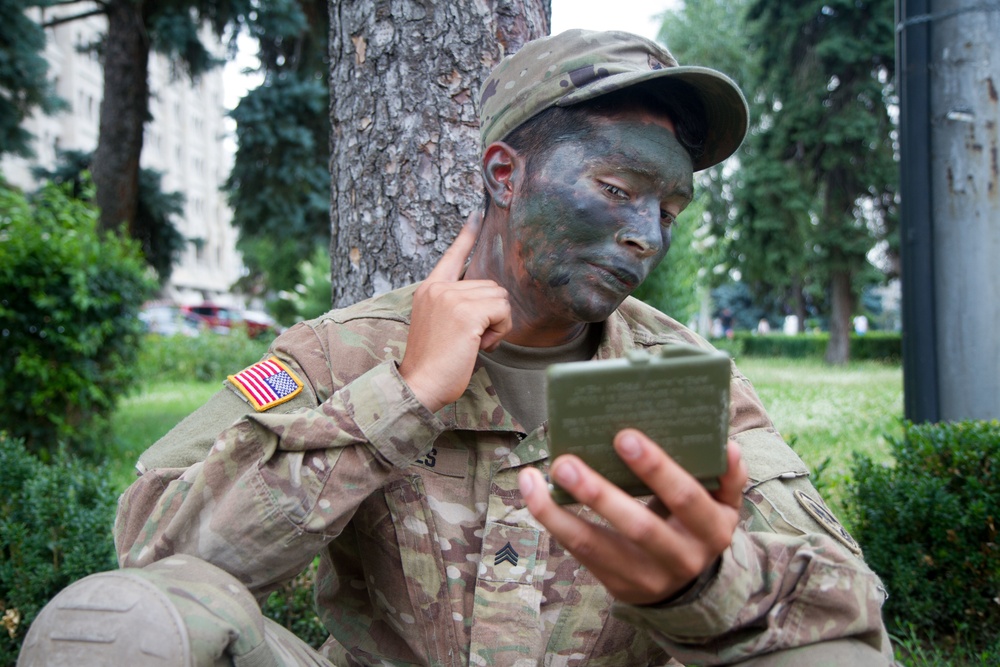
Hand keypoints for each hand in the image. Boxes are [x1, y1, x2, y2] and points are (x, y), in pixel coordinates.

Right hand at [399, 212, 511, 412]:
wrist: (420, 384)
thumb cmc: (433, 364)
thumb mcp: (439, 325)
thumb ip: (456, 306)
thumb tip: (489, 300)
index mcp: (429, 289)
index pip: (452, 256)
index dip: (467, 236)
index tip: (477, 213)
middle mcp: (439, 288)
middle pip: (491, 286)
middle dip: (492, 315)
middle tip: (472, 339)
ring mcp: (451, 298)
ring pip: (500, 298)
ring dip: (496, 325)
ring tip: (472, 343)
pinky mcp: (466, 312)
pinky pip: (502, 312)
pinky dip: (499, 332)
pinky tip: (479, 346)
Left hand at [519, 429, 747, 604]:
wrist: (691, 587)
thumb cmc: (699, 524)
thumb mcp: (724, 504)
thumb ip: (728, 476)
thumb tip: (725, 446)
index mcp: (713, 530)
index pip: (686, 498)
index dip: (657, 469)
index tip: (624, 435)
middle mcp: (682, 559)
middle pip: (638, 527)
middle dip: (600, 494)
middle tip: (566, 461)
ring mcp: (646, 577)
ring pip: (596, 546)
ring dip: (560, 513)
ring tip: (535, 477)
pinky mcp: (615, 584)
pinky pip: (579, 553)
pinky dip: (552, 520)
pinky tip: (532, 491)